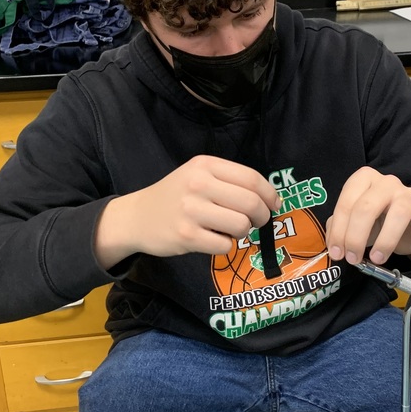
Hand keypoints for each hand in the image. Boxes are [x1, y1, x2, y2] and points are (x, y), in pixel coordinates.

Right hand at [95, 155, 280, 267]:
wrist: (137, 216)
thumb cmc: (175, 196)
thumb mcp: (197, 175)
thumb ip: (228, 181)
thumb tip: (268, 199)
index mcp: (205, 165)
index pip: (252, 178)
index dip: (270, 194)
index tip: (274, 205)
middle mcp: (198, 184)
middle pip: (251, 203)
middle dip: (262, 216)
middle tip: (258, 222)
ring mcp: (191, 210)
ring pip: (241, 225)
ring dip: (243, 232)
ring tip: (230, 230)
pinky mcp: (186, 235)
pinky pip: (224, 245)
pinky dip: (225, 245)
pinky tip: (213, 239)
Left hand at [326, 167, 410, 265]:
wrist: (406, 227)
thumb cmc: (376, 222)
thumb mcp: (352, 224)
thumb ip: (338, 228)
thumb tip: (334, 243)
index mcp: (363, 180)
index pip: (346, 203)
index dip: (339, 231)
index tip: (338, 253)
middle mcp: (386, 182)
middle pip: (367, 207)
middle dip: (356, 237)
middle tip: (352, 258)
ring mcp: (409, 191)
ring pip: (399, 210)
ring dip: (386, 239)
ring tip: (377, 258)